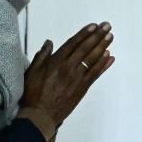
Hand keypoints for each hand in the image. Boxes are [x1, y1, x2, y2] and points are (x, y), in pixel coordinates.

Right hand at [20, 22, 113, 138]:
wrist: (41, 115)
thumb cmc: (33, 93)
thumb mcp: (31, 72)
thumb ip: (41, 56)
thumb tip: (49, 42)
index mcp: (56, 62)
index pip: (73, 44)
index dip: (84, 34)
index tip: (94, 26)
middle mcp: (69, 68)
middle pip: (85, 49)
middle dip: (97, 36)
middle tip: (107, 26)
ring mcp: (77, 78)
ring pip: (92, 59)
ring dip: (103, 47)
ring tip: (110, 37)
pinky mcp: (83, 88)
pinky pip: (95, 74)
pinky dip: (103, 65)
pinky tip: (110, 56)